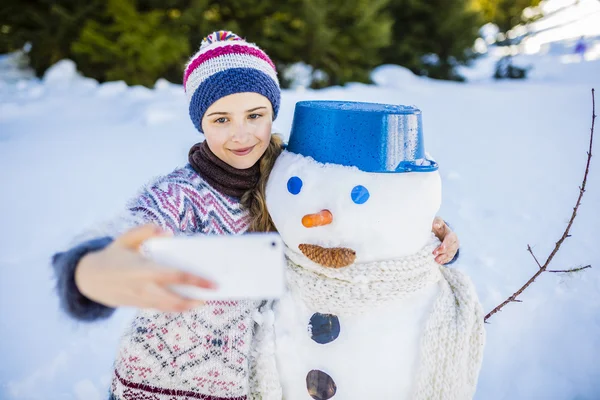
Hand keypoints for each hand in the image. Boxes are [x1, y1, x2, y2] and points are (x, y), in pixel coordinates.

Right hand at [75, 224, 215, 311]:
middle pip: (174, 299)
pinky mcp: (137, 305)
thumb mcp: (124, 239)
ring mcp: (140, 300)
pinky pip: (159, 308)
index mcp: (142, 270)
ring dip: (186, 306)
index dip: (195, 280)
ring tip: (202, 301)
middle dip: (194, 300)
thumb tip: (167, 232)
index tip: (211, 283)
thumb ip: (144, 231)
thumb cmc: (111, 256)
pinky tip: (186, 302)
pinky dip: (174, 307)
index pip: (174, 276)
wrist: (86, 279)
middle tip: (212, 296)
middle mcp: (142, 288)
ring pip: (167, 307)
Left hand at [431, 217, 458, 264]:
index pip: (450, 239)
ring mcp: (453, 249)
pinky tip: (439, 262)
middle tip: (434, 253)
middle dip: (443, 251)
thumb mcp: (438, 221)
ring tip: (436, 260)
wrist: (440, 232)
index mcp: (452, 234)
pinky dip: (444, 260)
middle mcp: (454, 242)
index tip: (441, 247)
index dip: (446, 243)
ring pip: (450, 254)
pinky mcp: (450, 254)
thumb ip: (438, 221)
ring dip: (443, 258)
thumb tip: (436, 225)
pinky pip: (448, 258)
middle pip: (450, 248)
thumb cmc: (438, 226)